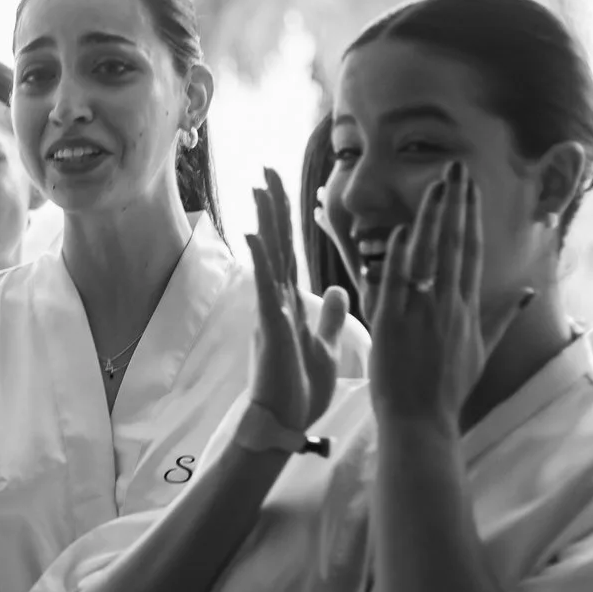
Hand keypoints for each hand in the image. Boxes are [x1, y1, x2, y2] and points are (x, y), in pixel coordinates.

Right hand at [243, 168, 351, 432]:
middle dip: (273, 206)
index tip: (284, 187)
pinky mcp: (272, 326)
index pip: (290, 250)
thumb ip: (327, 316)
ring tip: (258, 188)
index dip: (288, 218)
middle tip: (266, 169)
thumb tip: (336, 289)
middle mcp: (277, 300)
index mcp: (291, 302)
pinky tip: (257, 236)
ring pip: (269, 257)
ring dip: (265, 222)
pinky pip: (265, 288)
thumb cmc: (301, 389)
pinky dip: (262, 262)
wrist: (287, 422)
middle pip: (276, 244)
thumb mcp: (324, 344)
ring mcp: (272, 311)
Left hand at [366, 161, 529, 430]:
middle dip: (455, 204)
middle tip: (456, 168)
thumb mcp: (481, 350)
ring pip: (428, 256)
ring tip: (434, 185)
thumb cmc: (448, 387)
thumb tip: (526, 293)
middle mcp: (449, 304)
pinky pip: (397, 283)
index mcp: (468, 307)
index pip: (471, 251)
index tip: (470, 188)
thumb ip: (502, 317)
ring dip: (431, 218)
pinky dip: (399, 256)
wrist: (422, 420)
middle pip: (454, 244)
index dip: (471, 217)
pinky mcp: (393, 324)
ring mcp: (421, 312)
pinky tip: (402, 230)